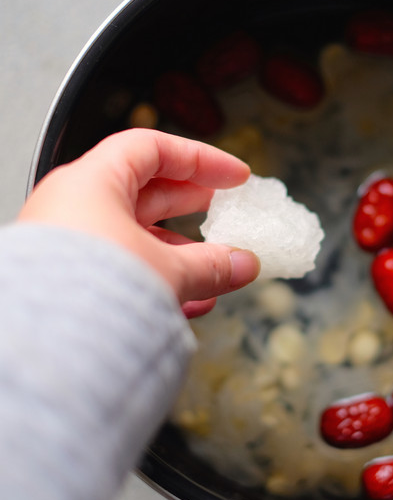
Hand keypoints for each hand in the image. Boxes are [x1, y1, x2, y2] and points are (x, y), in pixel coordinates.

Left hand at [18, 128, 259, 317]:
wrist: (42, 350)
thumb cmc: (86, 293)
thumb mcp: (167, 269)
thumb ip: (212, 264)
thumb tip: (242, 263)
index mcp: (92, 184)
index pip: (153, 149)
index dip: (201, 159)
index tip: (232, 175)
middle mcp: (75, 208)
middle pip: (147, 192)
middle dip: (193, 205)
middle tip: (223, 210)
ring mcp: (72, 246)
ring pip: (138, 237)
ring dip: (181, 252)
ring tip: (215, 267)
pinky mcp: (74, 281)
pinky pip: (125, 269)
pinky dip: (160, 279)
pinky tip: (190, 299)